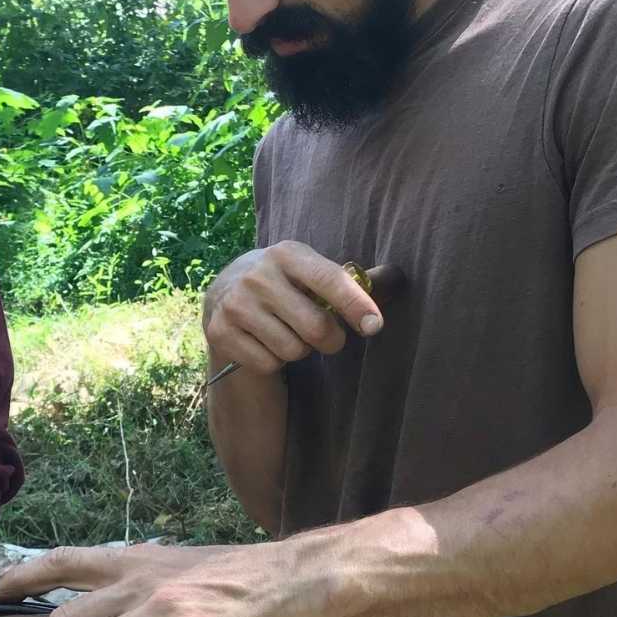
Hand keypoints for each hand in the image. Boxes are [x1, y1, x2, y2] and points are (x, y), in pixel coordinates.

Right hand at [203, 244, 382, 375]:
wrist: (224, 294)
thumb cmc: (285, 284)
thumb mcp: (309, 271)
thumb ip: (348, 280)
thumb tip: (396, 278)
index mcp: (286, 253)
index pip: (329, 280)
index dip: (356, 305)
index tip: (374, 326)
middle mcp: (257, 276)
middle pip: (316, 327)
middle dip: (331, 340)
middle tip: (327, 338)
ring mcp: (235, 305)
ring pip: (293, 350)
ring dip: (300, 350)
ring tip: (289, 334)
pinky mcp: (220, 332)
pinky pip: (268, 363)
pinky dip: (274, 361)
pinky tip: (266, 343)